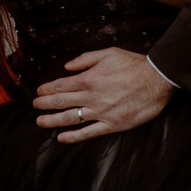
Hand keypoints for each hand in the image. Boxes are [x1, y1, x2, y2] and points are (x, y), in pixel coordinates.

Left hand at [33, 48, 173, 143]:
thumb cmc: (134, 64)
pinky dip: (73, 136)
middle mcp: (91, 97)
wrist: (156, 80)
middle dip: (44, 104)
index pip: (61, 85)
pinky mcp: (112, 124)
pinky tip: (61, 138)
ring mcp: (101, 112)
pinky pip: (88, 133)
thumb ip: (85, 59)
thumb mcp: (108, 53)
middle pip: (61, 102)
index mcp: (89, 79)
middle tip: (34, 106)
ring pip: (70, 118)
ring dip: (52, 121)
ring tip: (40, 122)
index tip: (39, 92)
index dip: (47, 89)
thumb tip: (67, 66)